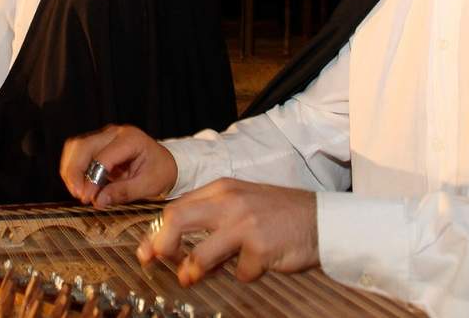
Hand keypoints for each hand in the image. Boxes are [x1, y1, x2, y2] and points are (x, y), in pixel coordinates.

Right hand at [59, 124, 176, 207]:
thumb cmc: (160, 171)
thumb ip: (124, 192)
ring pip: (76, 148)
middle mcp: (115, 133)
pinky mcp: (98, 145)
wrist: (166, 163)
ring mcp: (105, 137)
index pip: (102, 157)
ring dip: (71, 170)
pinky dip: (74, 169)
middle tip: (78, 195)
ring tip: (77, 191)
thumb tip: (98, 200)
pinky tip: (80, 185)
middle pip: (83, 147)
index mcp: (131, 139)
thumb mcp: (149, 185)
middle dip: (75, 172)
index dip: (92, 179)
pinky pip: (78, 153)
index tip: (88, 197)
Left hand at [137, 179, 318, 285]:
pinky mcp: (260, 249)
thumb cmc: (279, 214)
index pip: (177, 207)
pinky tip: (259, 265)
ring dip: (192, 271)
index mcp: (222, 189)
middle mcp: (230, 202)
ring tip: (191, 278)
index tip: (147, 251)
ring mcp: (245, 225)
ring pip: (201, 254)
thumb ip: (213, 219)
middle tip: (157, 261)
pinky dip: (244, 274)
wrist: (322, 220)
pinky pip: (239, 272)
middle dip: (161, 245)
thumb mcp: (242, 204)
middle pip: (178, 220)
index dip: (157, 231)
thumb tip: (181, 249)